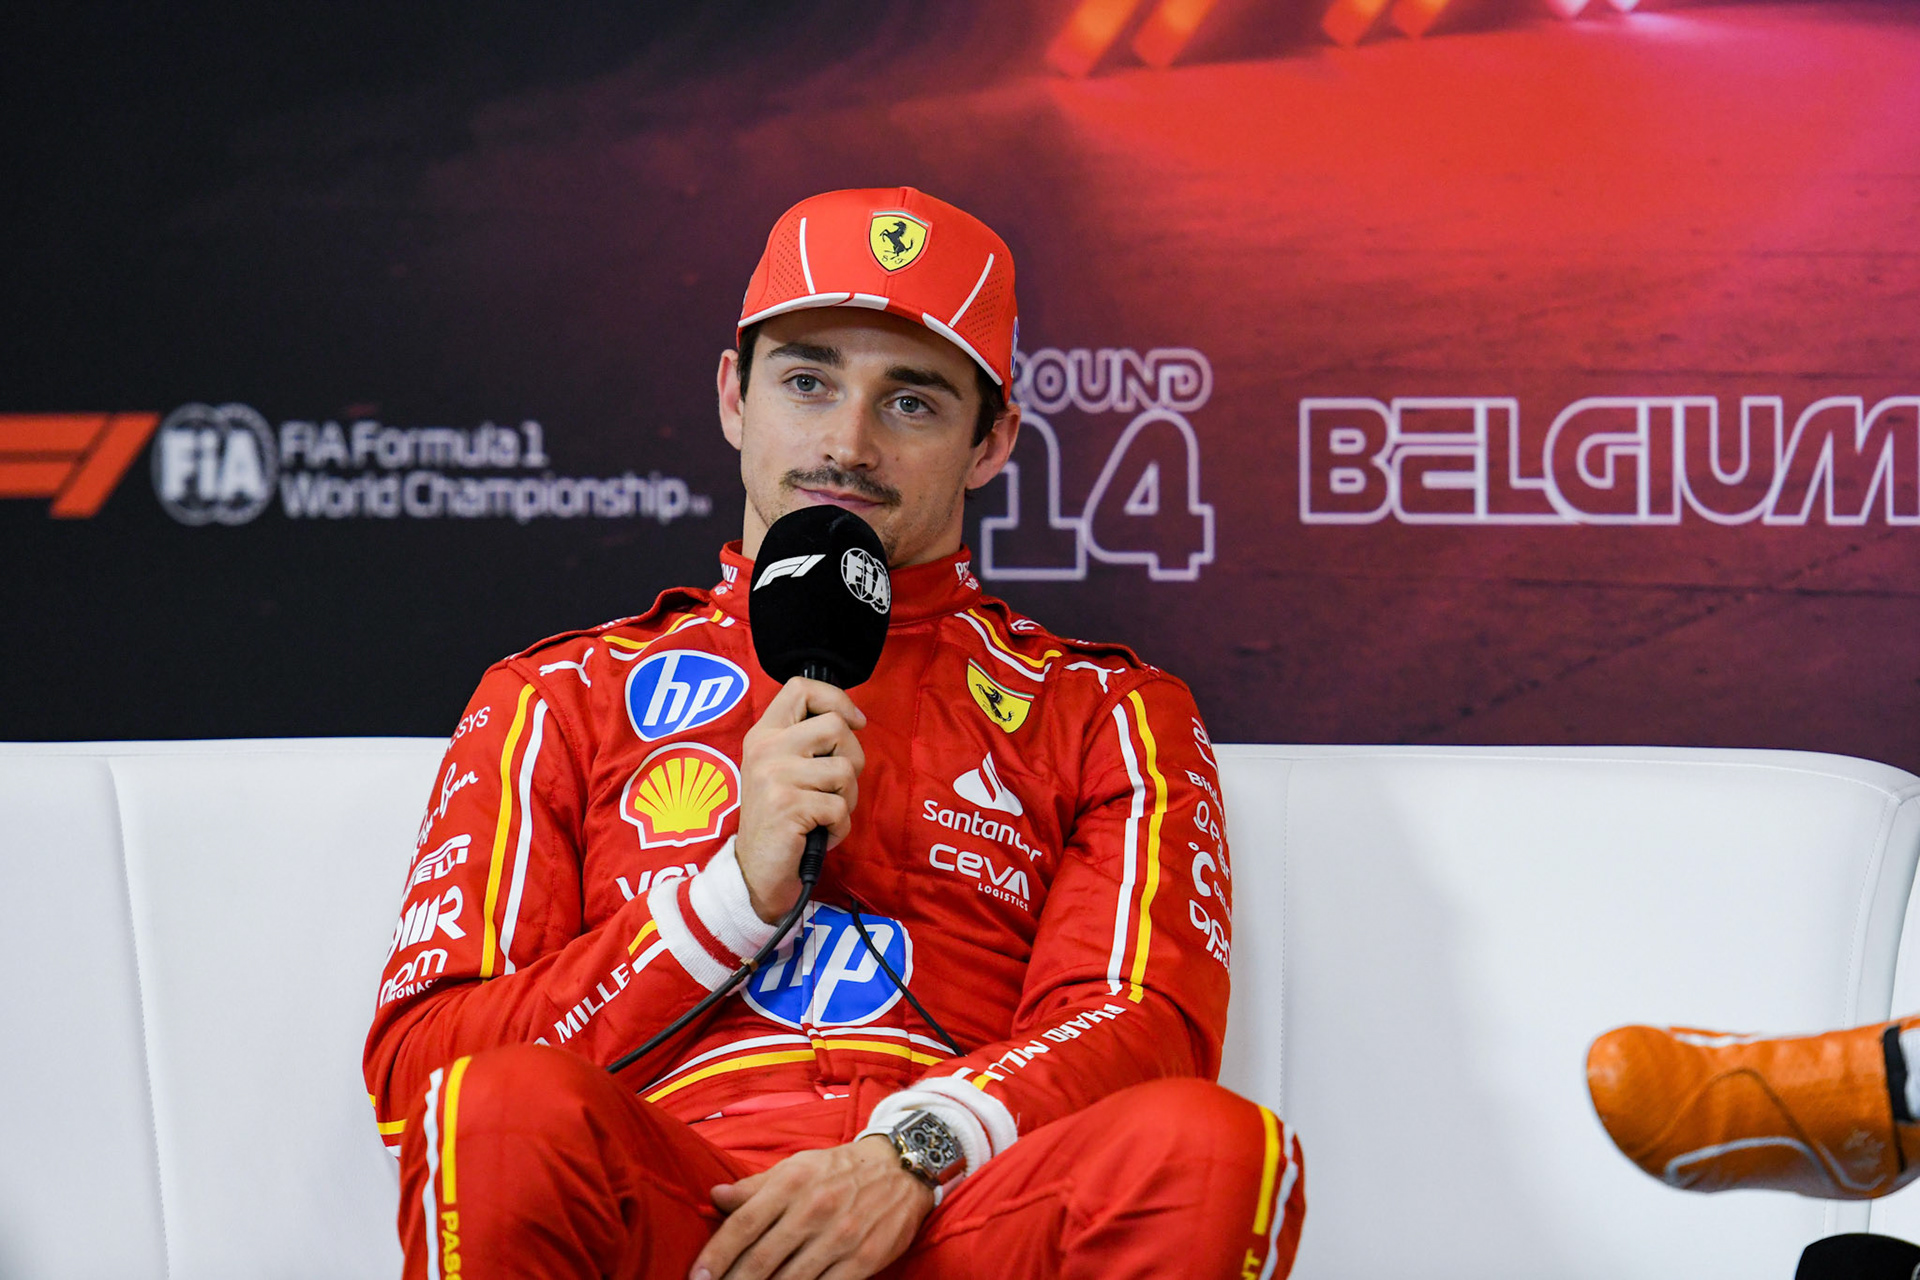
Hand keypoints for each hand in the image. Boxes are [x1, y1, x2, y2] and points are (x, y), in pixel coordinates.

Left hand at [692, 1135, 933, 1279]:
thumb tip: (715, 1197)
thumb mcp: (796, 1166)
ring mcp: (839, 1238)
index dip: (716, 1254)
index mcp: (791, 1184)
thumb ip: (754, 1186)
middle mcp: (813, 1210)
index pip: (743, 1224)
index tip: (697, 1276)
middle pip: (761, 1259)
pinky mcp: (863, 1260)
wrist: (900, 1168)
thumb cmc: (838, 1169)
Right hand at [735, 677, 866, 922]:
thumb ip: (806, 742)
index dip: (836, 698)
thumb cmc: (781, 820)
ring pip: (845, 770)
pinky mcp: (788, 805)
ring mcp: (775, 776)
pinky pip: (840, 808)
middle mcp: (766, 748)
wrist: (754, 872)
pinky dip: (839, 828)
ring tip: (822, 815)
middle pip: (836, 726)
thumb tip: (852, 719)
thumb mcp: (782, 770)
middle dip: (852, 759)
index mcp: (764, 734)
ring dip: (846, 800)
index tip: (853, 722)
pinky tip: (817, 834)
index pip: (800, 688)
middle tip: (835, 788)